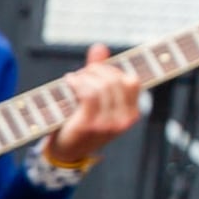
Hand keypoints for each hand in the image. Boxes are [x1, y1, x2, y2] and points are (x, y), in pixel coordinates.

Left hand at [42, 47, 145, 170]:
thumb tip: (100, 47)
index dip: (113, 70)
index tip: (97, 71)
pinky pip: (88, 94)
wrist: (66, 151)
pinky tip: (69, 81)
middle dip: (96, 70)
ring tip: (73, 79)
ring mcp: (108, 124)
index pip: (132, 81)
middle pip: (115, 80)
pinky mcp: (90, 125)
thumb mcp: (95, 97)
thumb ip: (99, 72)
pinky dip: (77, 83)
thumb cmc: (81, 121)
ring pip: (102, 86)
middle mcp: (124, 120)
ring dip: (84, 77)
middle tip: (81, 74)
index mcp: (131, 114)